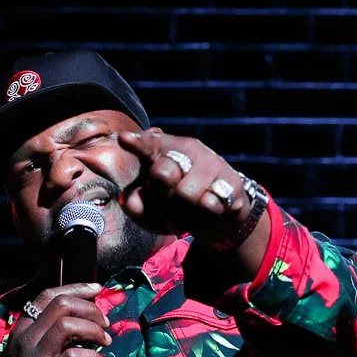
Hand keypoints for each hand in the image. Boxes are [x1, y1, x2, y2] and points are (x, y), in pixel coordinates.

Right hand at [0, 283, 110, 356]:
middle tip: (104, 325)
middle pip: (61, 305)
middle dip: (90, 309)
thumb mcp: (27, 353)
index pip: (47, 295)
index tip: (97, 289)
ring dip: (93, 331)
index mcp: (22, 329)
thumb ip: (46, 336)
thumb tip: (82, 321)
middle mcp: (26, 338)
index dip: (76, 288)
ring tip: (104, 343)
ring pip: (67, 325)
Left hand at [116, 127, 267, 254]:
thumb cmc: (178, 204)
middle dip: (160, 195)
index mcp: (166, 149)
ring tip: (186, 211)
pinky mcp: (231, 183)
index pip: (150, 144)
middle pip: (162, 173)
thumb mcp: (151, 205)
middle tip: (165, 205)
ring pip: (185, 193)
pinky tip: (205, 211)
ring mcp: (212, 164)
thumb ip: (136, 203)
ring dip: (181, 211)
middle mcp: (189, 150)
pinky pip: (209, 204)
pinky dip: (202, 216)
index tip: (125, 139)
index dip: (138, 143)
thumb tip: (130, 203)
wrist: (220, 215)